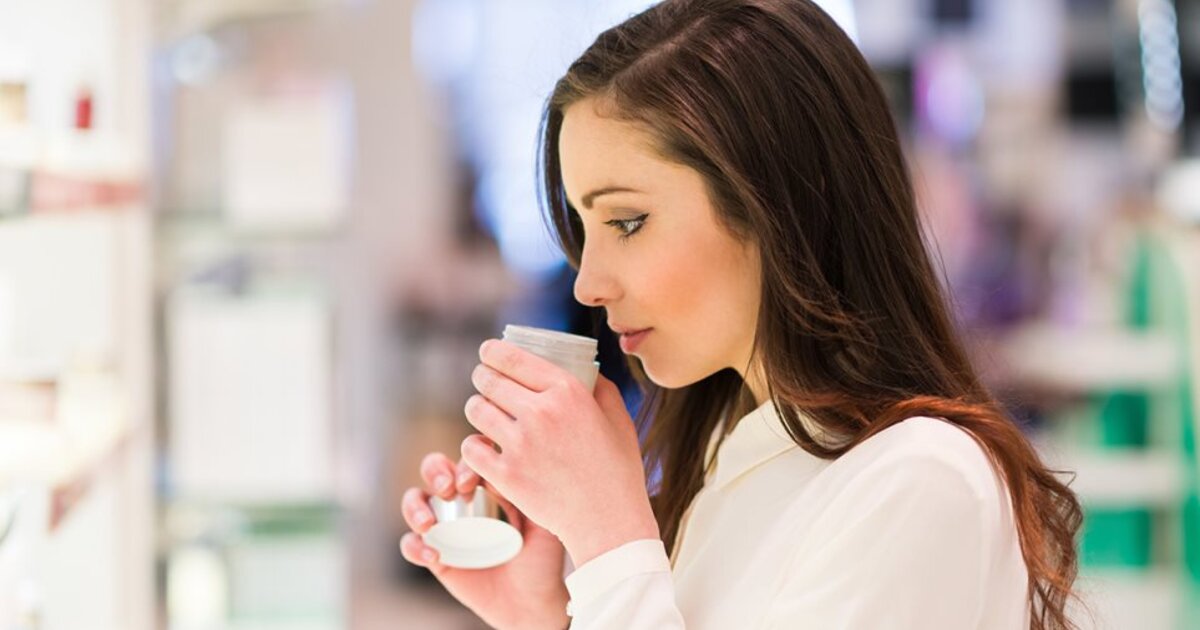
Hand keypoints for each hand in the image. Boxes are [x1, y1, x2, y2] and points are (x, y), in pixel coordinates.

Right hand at [399, 452, 570, 629]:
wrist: (531, 599)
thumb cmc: (541, 556)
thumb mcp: (542, 522)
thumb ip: (527, 496)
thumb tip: (499, 474)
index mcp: (488, 483)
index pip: (471, 456)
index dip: (466, 459)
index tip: (470, 480)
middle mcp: (462, 498)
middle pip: (435, 467)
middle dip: (435, 470)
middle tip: (447, 489)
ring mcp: (445, 524)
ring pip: (415, 499)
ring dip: (415, 506)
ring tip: (427, 524)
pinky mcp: (433, 553)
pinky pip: (410, 544)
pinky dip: (414, 546)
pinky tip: (432, 556)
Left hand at [462, 339, 659, 566]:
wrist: (609, 522)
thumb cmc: (617, 471)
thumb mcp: (618, 419)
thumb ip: (600, 388)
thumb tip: (586, 368)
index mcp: (568, 391)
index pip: (513, 357)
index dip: (492, 352)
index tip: (487, 353)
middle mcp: (541, 412)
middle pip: (488, 380)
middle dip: (482, 378)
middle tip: (484, 383)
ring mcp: (521, 444)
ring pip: (475, 410)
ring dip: (477, 409)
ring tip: (484, 415)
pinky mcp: (507, 475)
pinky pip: (471, 448)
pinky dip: (474, 447)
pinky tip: (483, 449)